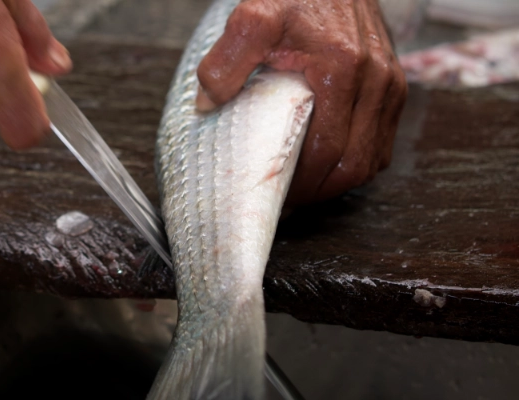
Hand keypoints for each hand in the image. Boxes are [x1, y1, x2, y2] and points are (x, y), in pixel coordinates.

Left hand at [196, 0, 406, 204]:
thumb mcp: (253, 18)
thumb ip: (226, 60)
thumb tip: (208, 102)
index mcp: (343, 68)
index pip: (327, 150)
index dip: (301, 182)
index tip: (274, 191)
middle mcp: (376, 80)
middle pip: (354, 164)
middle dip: (319, 190)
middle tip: (287, 197)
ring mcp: (390, 84)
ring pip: (372, 159)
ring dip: (339, 180)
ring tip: (305, 185)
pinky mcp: (394, 86)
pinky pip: (381, 142)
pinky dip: (357, 161)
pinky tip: (328, 164)